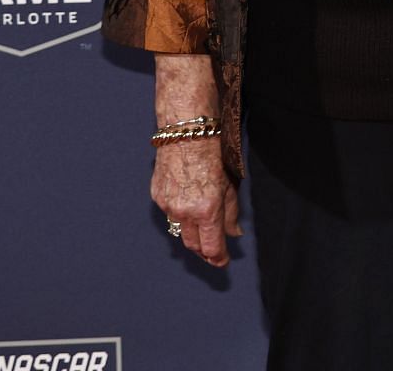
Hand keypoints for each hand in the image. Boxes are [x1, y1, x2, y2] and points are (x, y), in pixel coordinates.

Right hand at [151, 138, 242, 266]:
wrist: (187, 131)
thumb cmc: (213, 152)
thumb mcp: (231, 183)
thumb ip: (232, 212)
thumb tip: (235, 233)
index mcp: (206, 210)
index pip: (211, 247)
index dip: (218, 258)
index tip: (223, 261)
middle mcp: (184, 211)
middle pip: (193, 244)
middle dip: (204, 251)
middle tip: (213, 251)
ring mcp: (167, 204)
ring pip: (180, 230)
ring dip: (191, 233)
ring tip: (202, 230)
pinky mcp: (157, 195)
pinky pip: (169, 213)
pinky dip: (180, 214)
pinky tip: (187, 205)